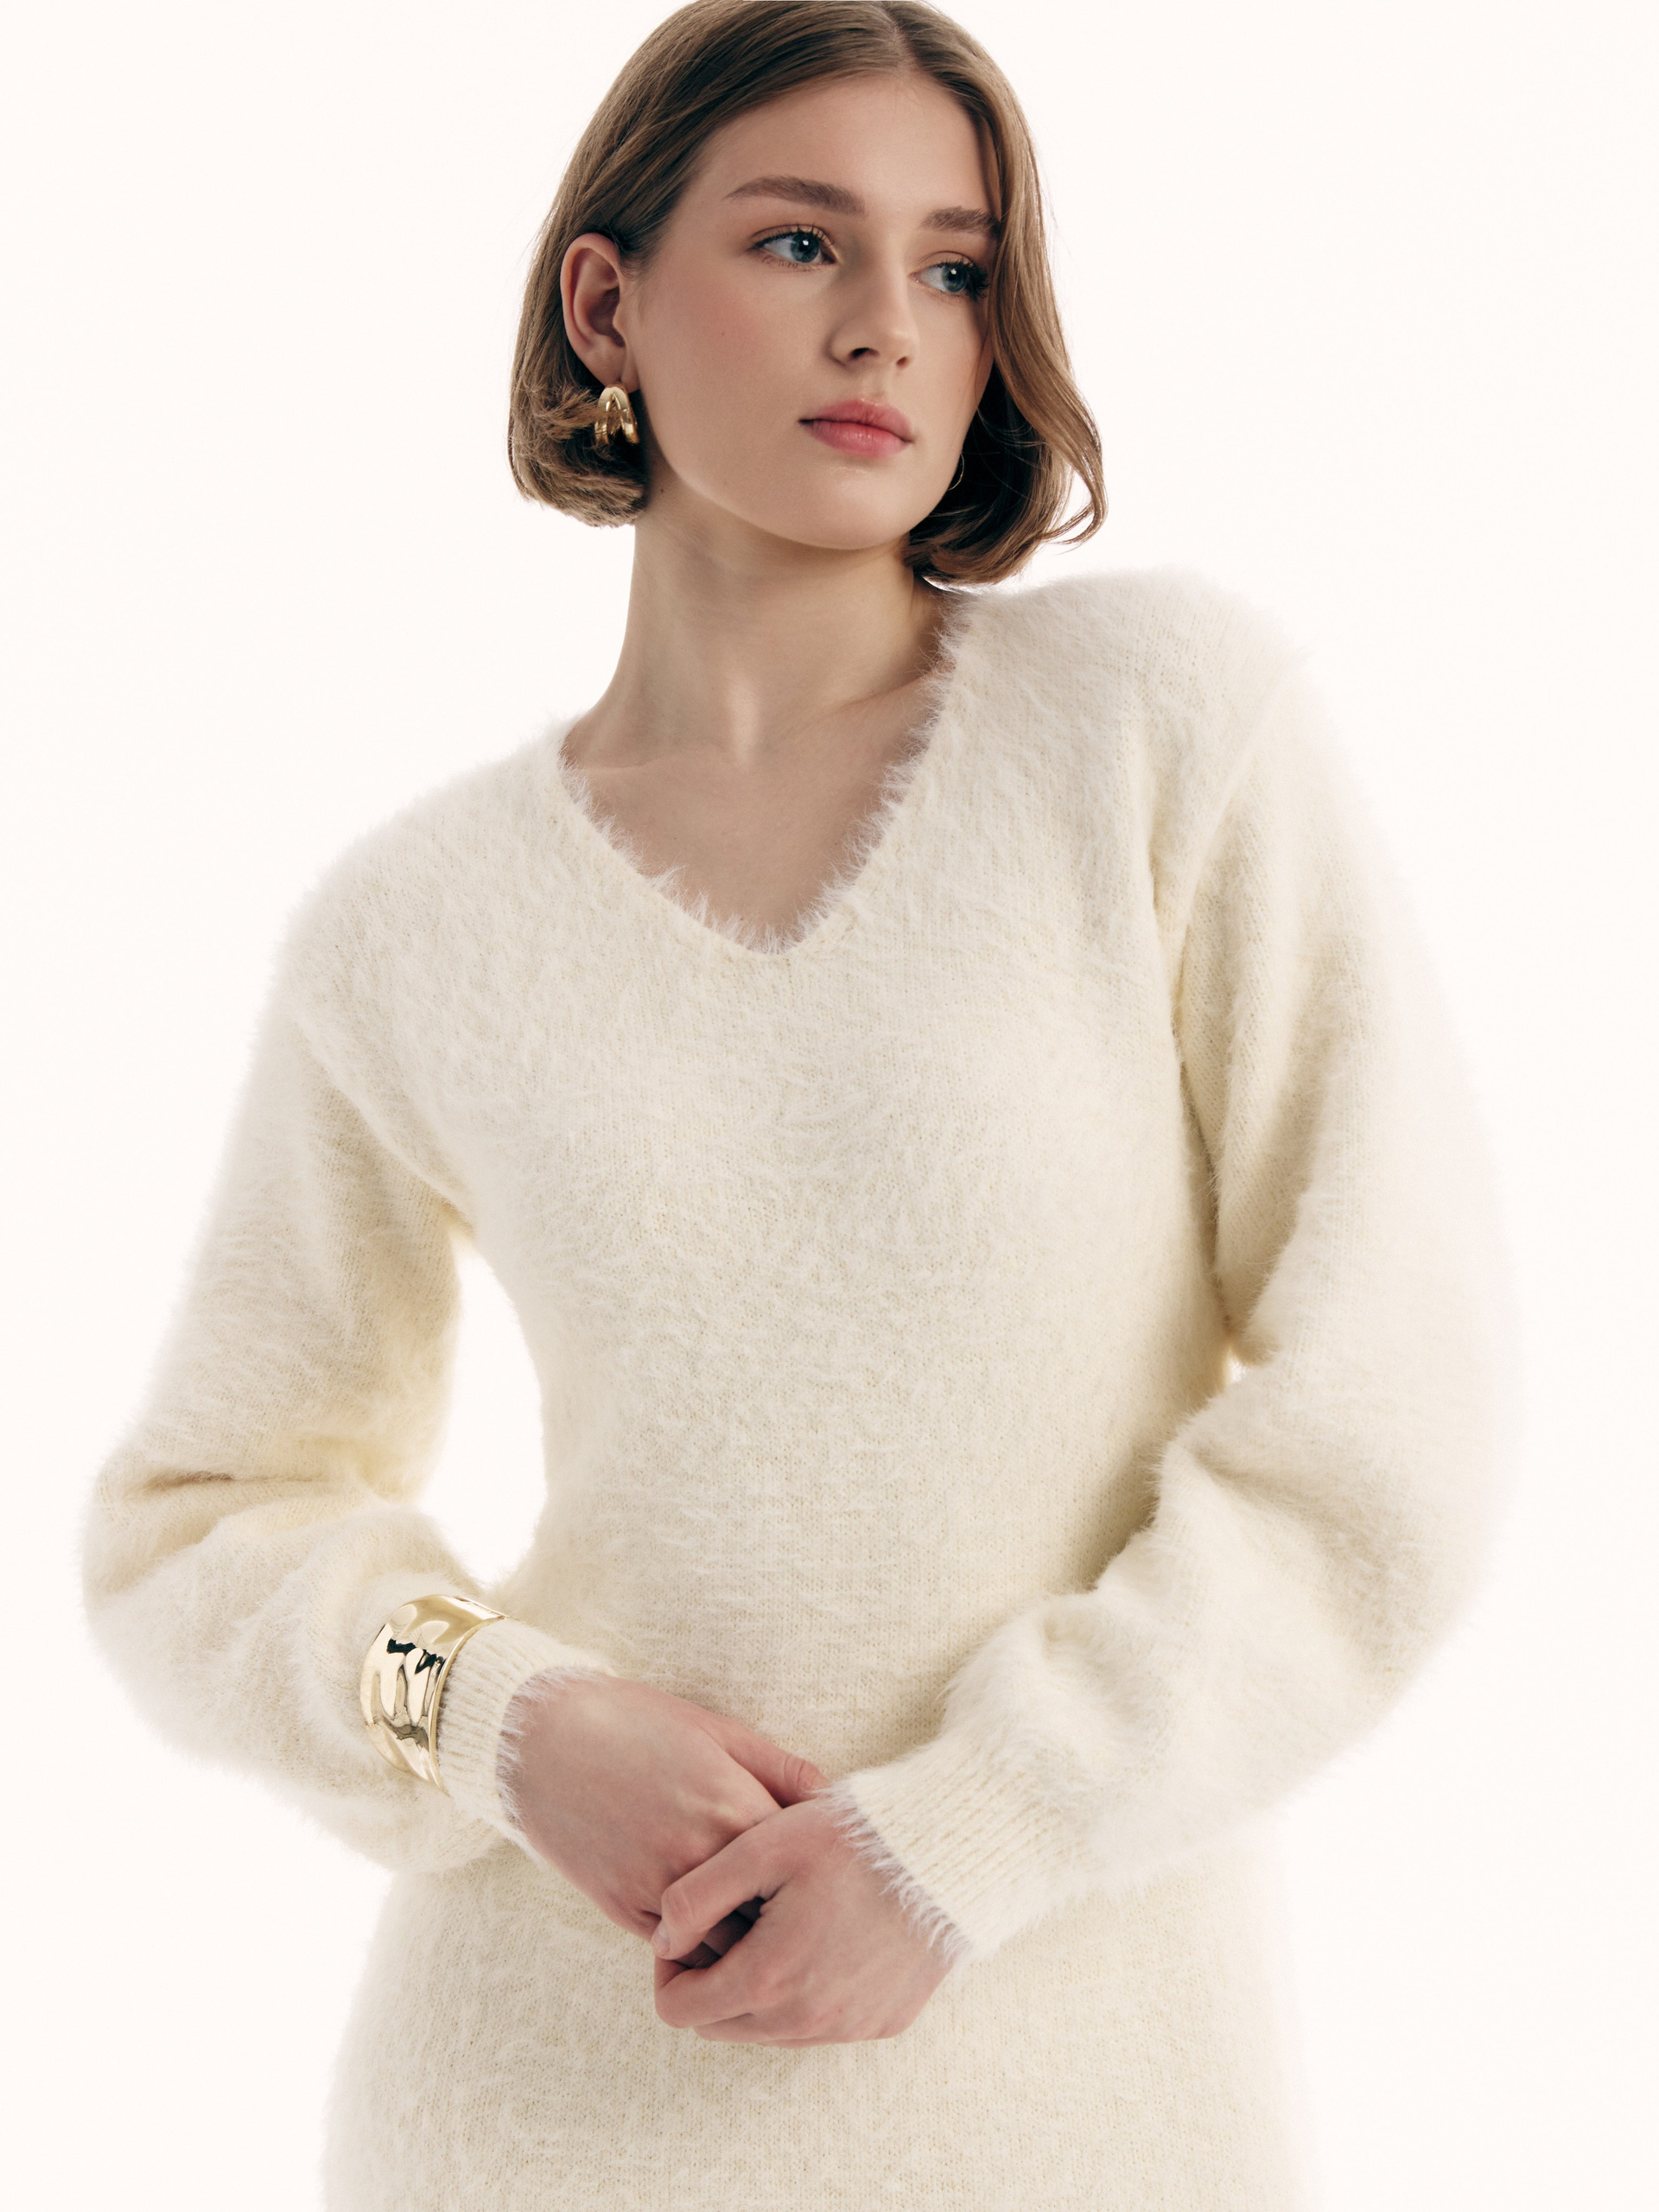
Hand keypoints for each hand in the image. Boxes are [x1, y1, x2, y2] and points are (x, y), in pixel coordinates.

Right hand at [506, 1674, 826, 1961]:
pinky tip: (715, 1933)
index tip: (830, 1880)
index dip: (821, 1878)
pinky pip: (678, 1950)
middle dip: (792, 1923)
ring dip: (748, 1948)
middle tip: (810, 1923)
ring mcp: (659, 1888)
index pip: (803, 1869)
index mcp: (734, 1807)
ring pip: (726, 1949)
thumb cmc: (640, 1725)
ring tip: (769, 1940)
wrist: (543, 1740)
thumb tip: (836, 1802)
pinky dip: (701, 1949)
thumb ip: (783, 1770)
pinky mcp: (624, 1909)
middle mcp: (701, 1855)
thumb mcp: (719, 1731)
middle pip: (771, 1918)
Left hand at [650, 1794, 956, 2044]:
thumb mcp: (762, 1846)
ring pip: (769, 2030)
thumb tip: (661, 1941)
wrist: (950, 1852)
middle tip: (728, 1921)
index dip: (668, 1969)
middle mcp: (807, 2021)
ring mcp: (849, 2027)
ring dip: (758, 1988)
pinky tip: (822, 1935)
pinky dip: (807, 1991)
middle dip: (709, 1981)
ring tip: (776, 1921)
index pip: (679, 2010)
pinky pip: (821, 2024)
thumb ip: (696, 1896)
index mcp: (768, 1979)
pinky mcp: (882, 2023)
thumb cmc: (852, 1839)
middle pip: (719, 2026)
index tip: (686, 1927)